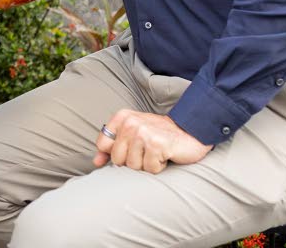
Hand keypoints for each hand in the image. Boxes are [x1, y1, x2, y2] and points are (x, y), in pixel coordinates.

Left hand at [95, 111, 211, 173]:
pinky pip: (150, 168)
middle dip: (133, 161)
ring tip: (156, 152)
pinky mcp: (156, 144)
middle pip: (117, 159)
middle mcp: (130, 122)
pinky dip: (158, 166)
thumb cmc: (158, 136)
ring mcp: (143, 132)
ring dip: (147, 164)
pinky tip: (165, 155)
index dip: (115, 153)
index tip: (130, 149)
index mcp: (122, 117)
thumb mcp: (132, 135)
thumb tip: (96, 161)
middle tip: (147, 151)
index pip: (102, 144)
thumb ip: (111, 147)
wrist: (189, 132)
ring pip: (133, 166)